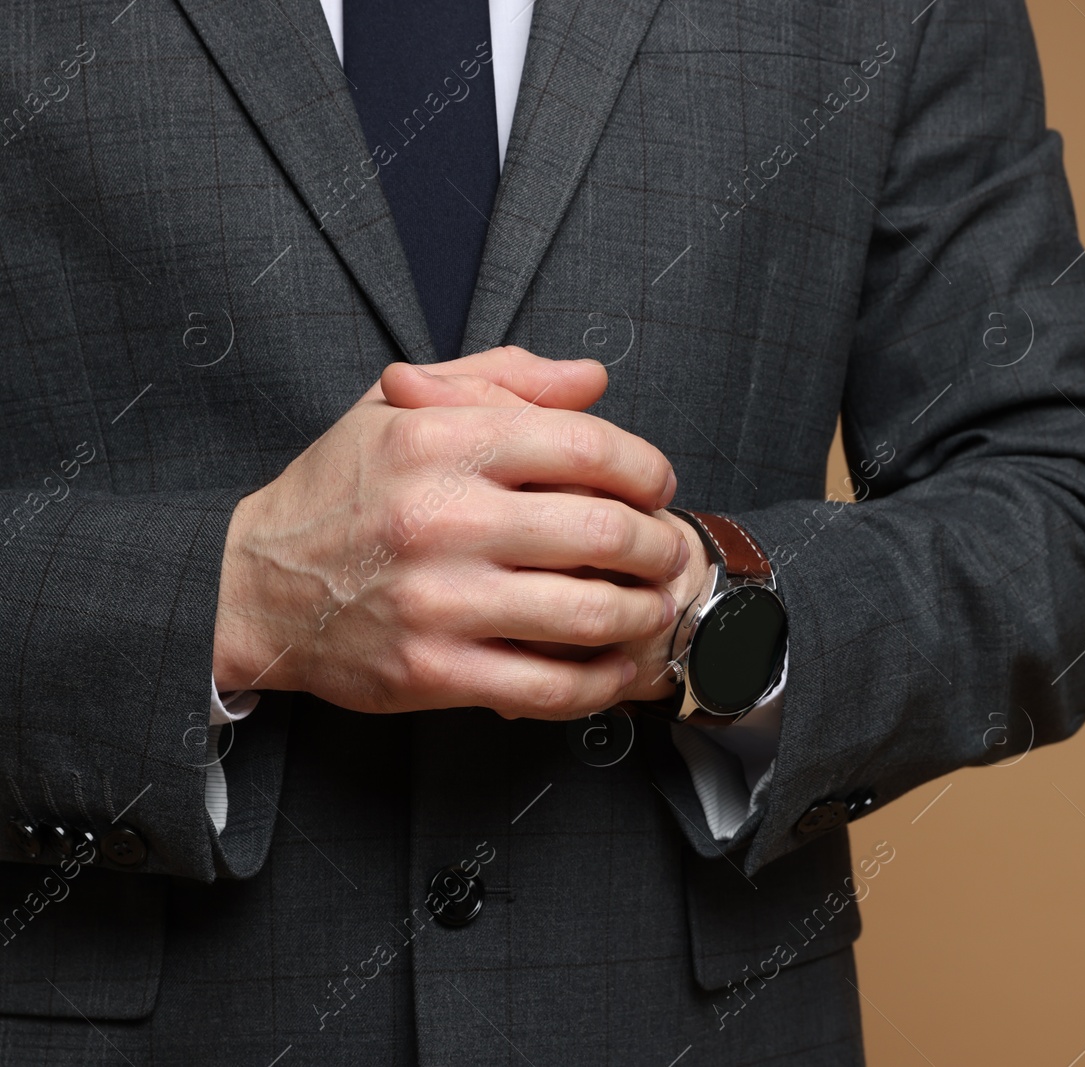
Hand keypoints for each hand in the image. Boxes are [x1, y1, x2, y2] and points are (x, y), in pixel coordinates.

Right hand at [213, 347, 691, 719]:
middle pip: (604, 530)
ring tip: (653, 606)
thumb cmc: (336, 493)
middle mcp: (442, 518)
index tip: (656, 486)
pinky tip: (615, 666)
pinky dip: (601, 681)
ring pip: (590, 611)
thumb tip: (592, 378)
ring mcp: (438, 601)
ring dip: (645, 613)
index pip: (585, 445)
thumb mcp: (399, 409)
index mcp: (441, 442)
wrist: (248, 587)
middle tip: (668, 551)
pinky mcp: (432, 671)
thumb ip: (500, 381)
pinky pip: (549, 686)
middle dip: (659, 544)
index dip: (645, 467)